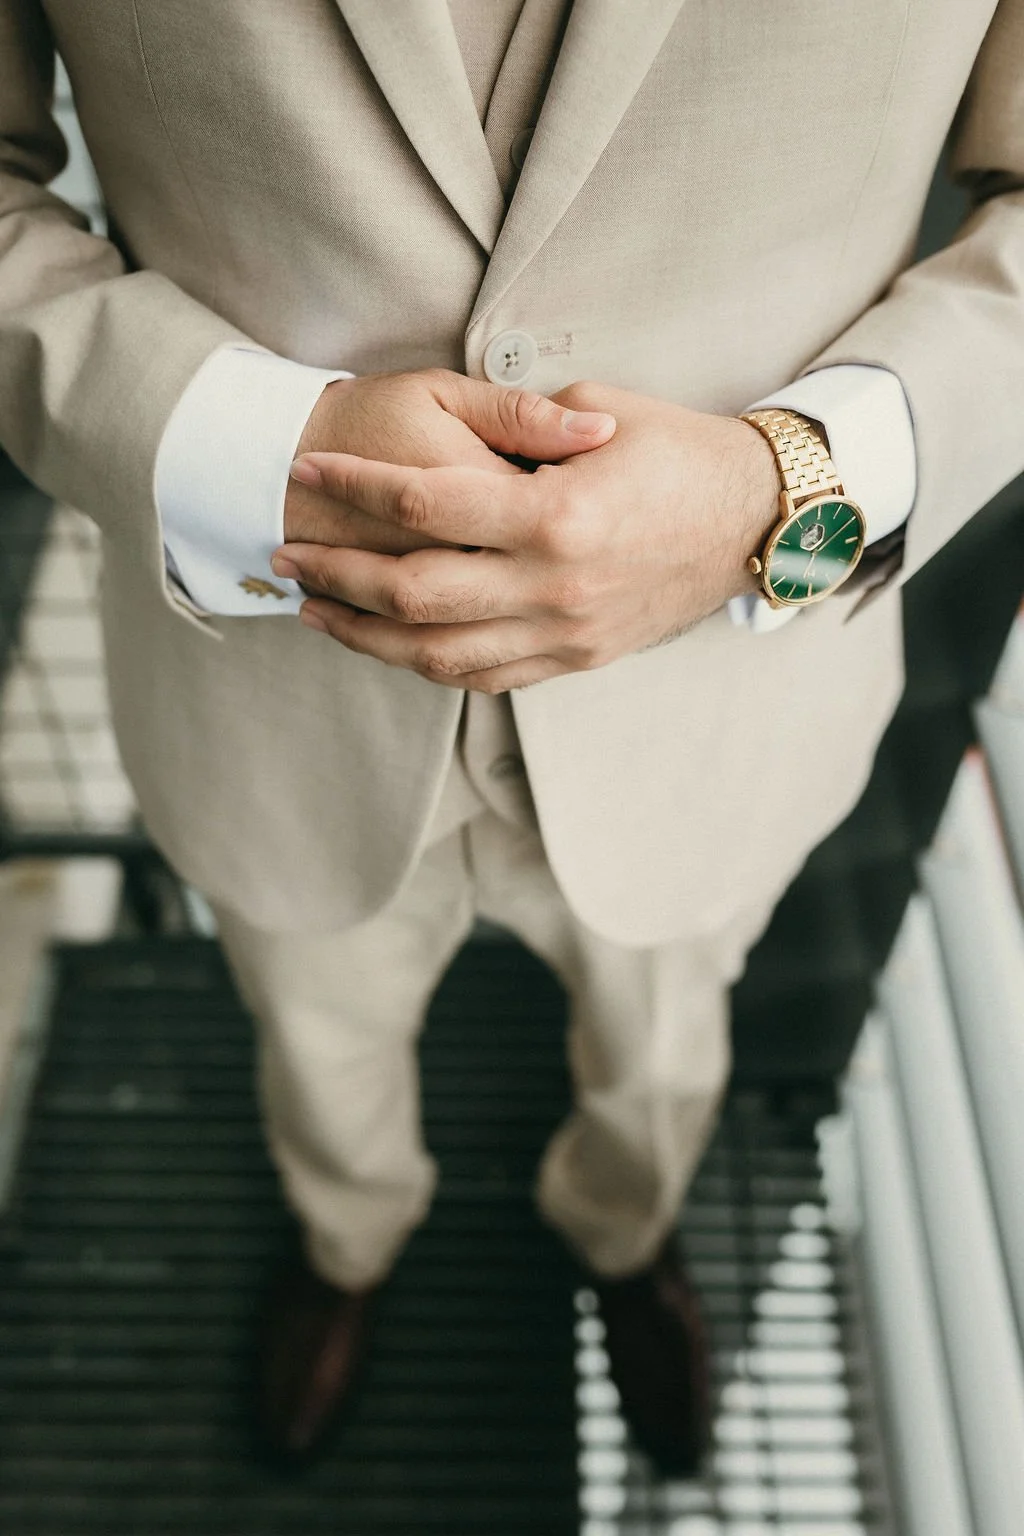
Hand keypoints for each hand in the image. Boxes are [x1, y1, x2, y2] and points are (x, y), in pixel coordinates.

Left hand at [272, 381, 778, 692]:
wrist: (755, 522)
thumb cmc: (680, 453)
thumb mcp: (601, 411)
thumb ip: (516, 425)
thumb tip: (447, 437)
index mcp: (556, 515)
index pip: (425, 503)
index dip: (356, 486)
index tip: (308, 470)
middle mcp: (554, 586)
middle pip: (413, 594)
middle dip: (337, 574)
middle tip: (287, 555)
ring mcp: (566, 634)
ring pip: (438, 655)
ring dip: (366, 636)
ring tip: (317, 611)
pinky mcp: (576, 660)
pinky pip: (484, 678)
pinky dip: (426, 665)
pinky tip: (390, 645)